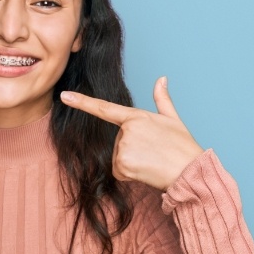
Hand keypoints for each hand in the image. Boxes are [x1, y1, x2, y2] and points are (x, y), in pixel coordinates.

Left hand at [60, 77, 202, 190]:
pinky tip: (145, 171)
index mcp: (136, 117)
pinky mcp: (123, 165)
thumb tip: (161, 79)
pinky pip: (118, 172)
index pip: (104, 108)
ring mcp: (123, 148)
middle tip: (153, 152)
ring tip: (151, 161)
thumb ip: (162, 100)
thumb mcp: (173, 120)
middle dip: (132, 149)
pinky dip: (130, 175)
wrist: (190, 171)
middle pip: (117, 142)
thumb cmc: (183, 146)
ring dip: (131, 163)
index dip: (82, 102)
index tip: (64, 96)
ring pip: (117, 158)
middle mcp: (127, 130)